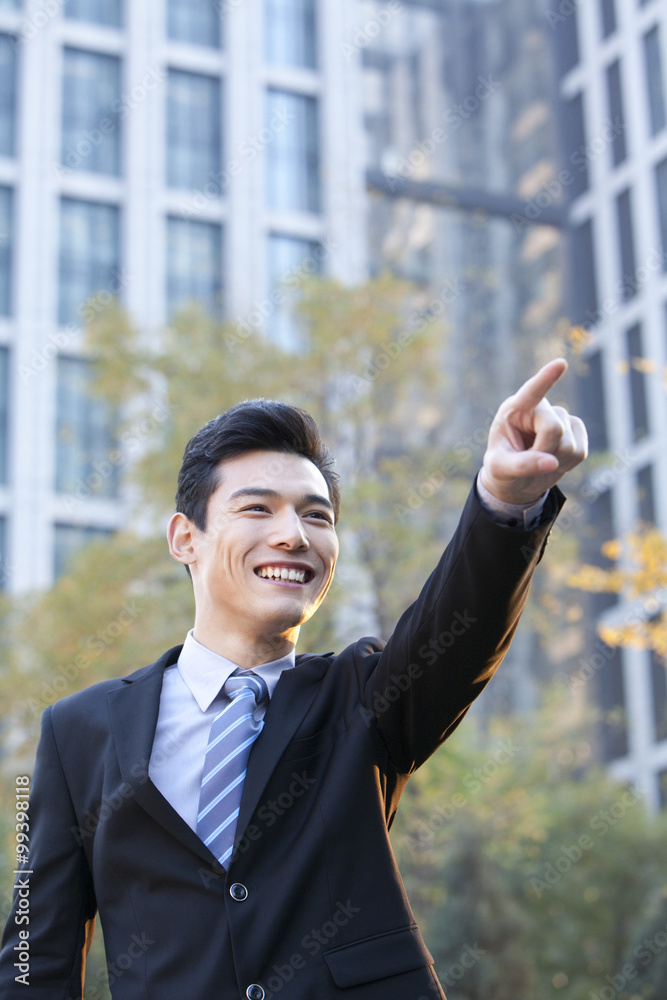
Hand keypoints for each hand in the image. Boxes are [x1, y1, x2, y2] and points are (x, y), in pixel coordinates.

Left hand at [480, 358, 587, 504]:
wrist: (518, 481)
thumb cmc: (503, 470)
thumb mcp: (500, 470)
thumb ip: (521, 465)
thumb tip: (552, 463)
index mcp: (515, 410)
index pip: (531, 392)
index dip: (546, 379)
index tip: (560, 364)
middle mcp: (539, 409)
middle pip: (554, 429)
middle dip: (543, 452)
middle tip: (528, 462)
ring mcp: (561, 417)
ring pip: (569, 444)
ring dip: (555, 461)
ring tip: (539, 461)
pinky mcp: (576, 431)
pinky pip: (580, 451)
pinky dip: (567, 464)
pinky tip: (554, 461)